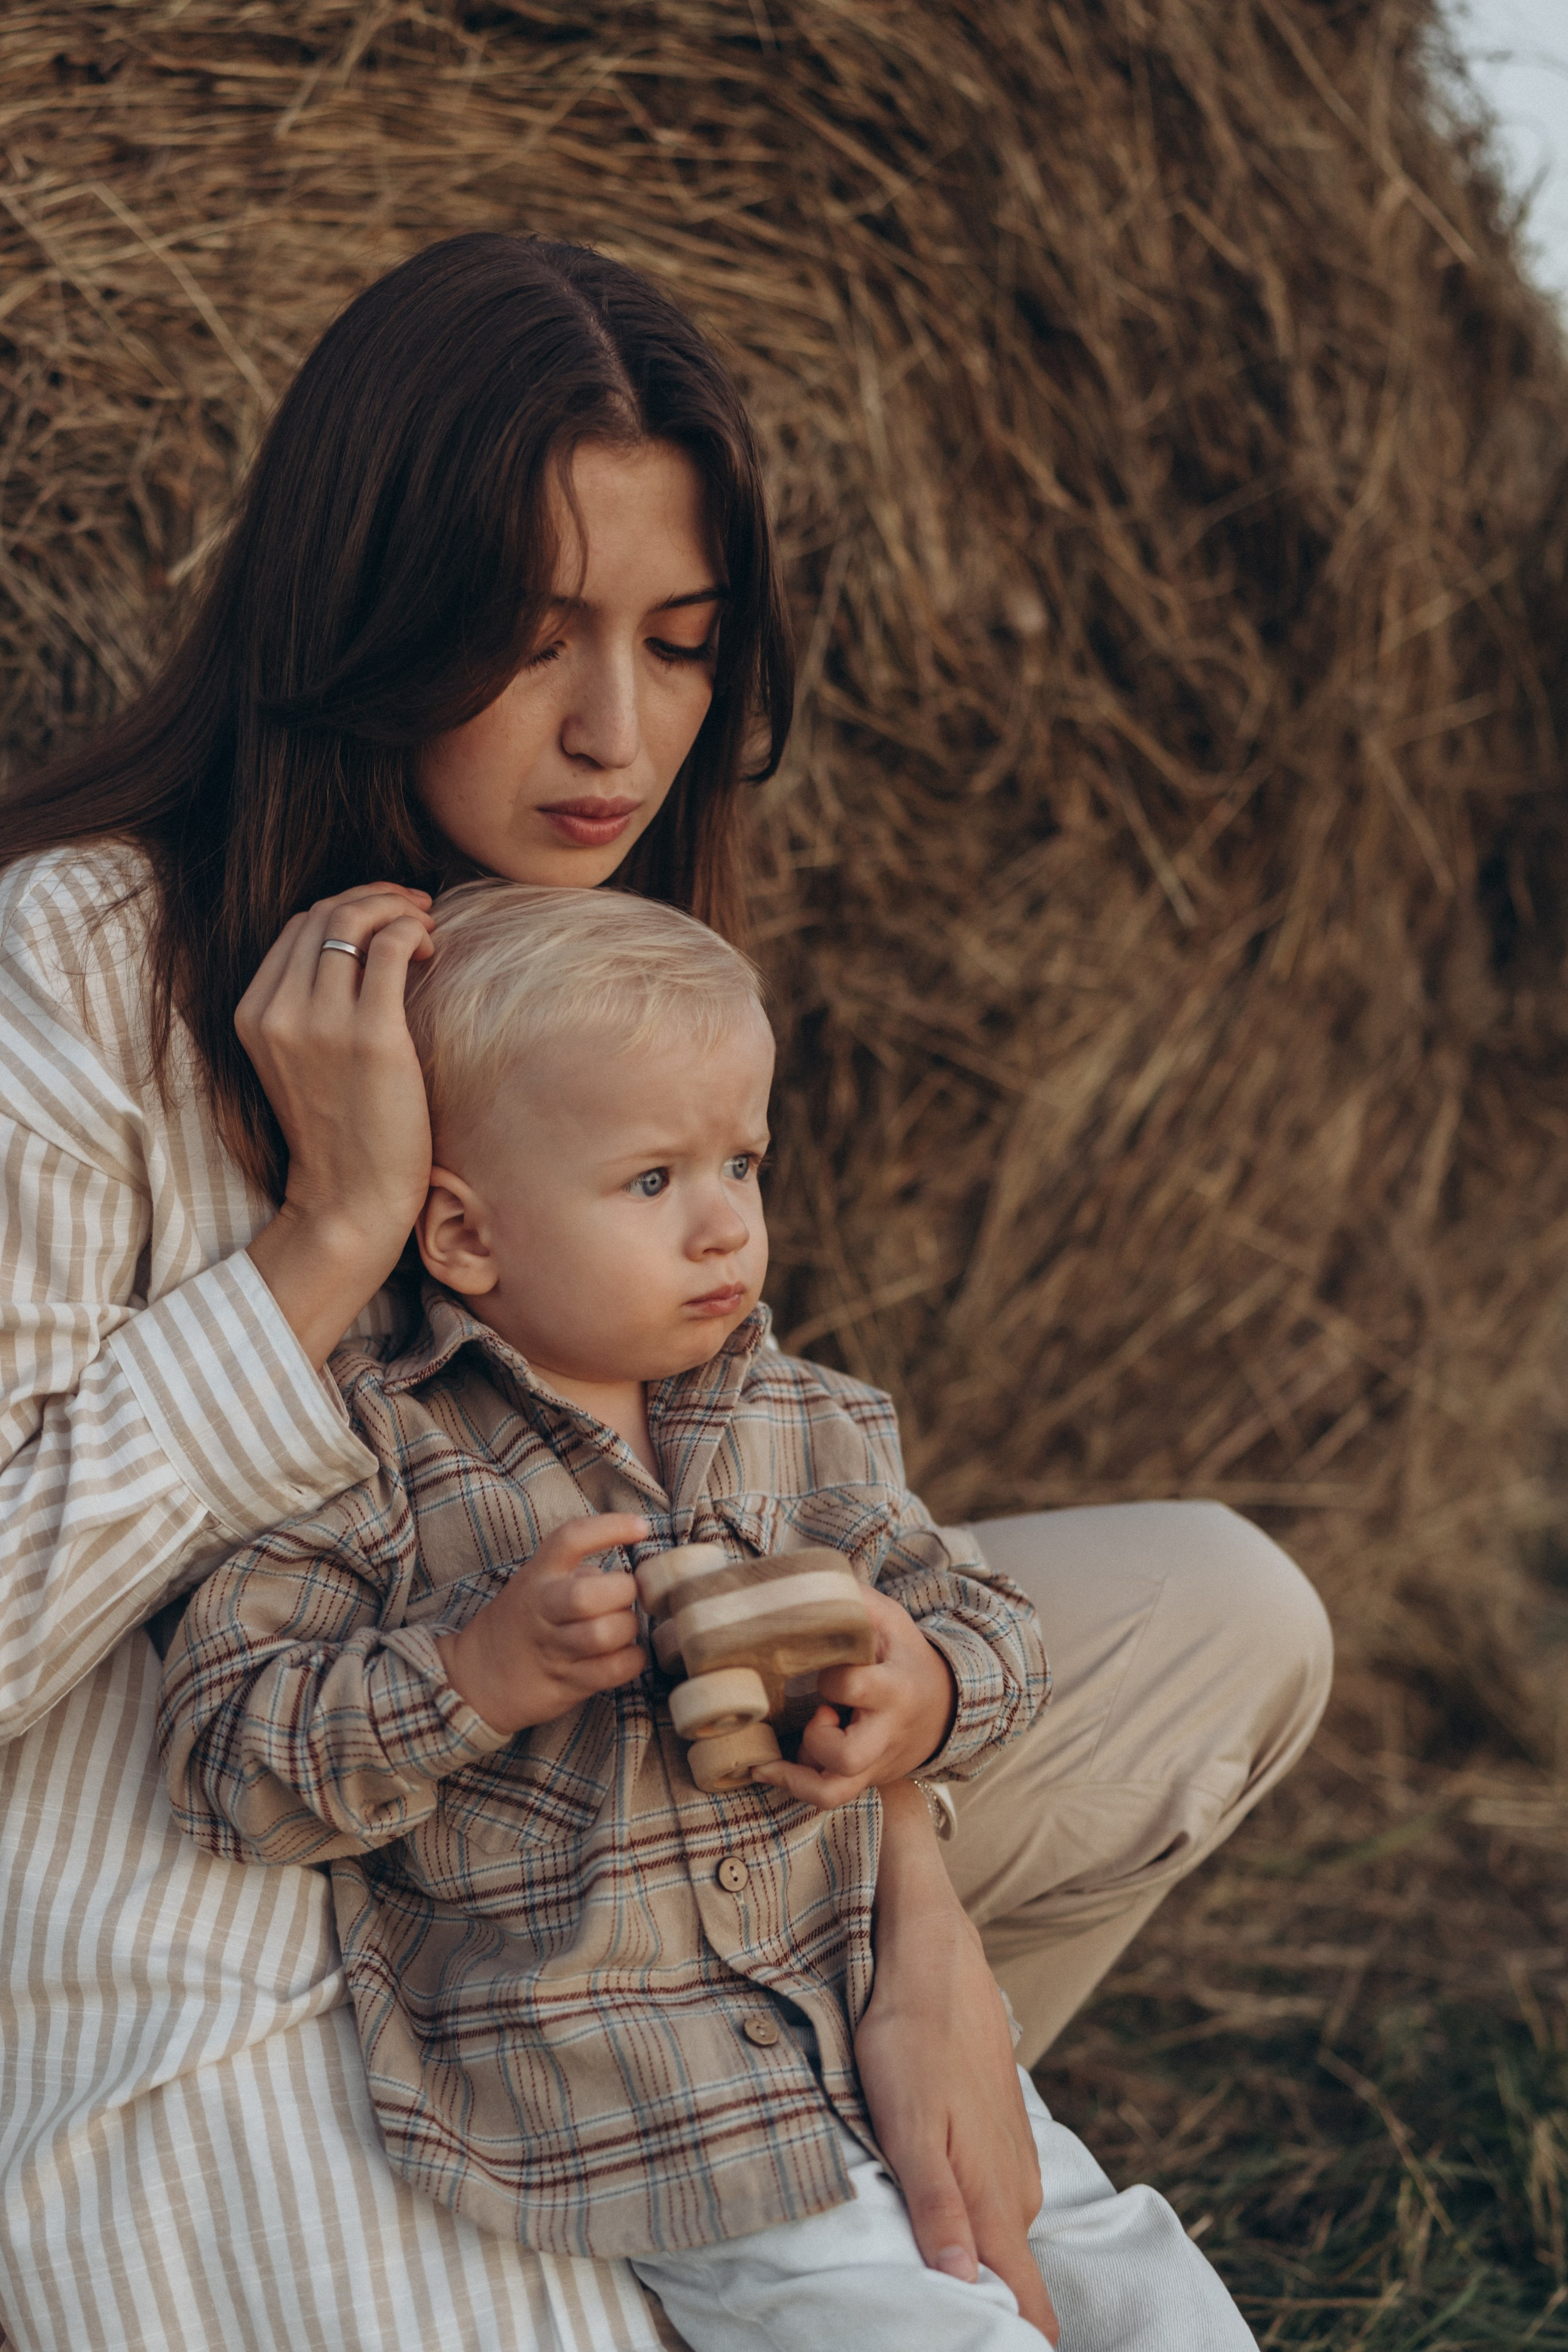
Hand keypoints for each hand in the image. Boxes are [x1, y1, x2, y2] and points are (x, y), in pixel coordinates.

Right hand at [238, 883, 435, 1365]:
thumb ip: (309, 1007)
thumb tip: (358, 950)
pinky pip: (389, 947)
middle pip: (323, 916)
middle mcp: (278, 1012)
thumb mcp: (299, 1062)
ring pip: (352, 921)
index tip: (384, 917)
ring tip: (426, 925)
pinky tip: (431, 949)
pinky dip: (411, 931)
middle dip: (373, 899)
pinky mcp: (370, 1035)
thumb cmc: (340, 1133)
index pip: (297, 929)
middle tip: (414, 909)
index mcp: (253, 1014)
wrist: (349, 1198)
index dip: (344, 909)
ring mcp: (321, 1022)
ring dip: (396, 908)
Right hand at [437, 1515, 649, 1734]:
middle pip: (587, 1595)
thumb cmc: (523, 1622)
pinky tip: (627, 1654)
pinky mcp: (565, 1684)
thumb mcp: (539, 1584)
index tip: (640, 1527)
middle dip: (623, 1591)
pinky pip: (613, 1671)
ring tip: (623, 1628)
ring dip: (627, 1629)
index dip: (608, 1529)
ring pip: (603, 1635)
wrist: (478, 1676)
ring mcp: (552, 1649)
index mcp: (538, 1575)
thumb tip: (632, 1574)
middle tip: (626, 1596)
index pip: (571, 1540)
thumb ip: (579, 1574)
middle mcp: (543, 1609)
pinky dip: (632, 1660)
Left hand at [751, 1584, 956, 1809]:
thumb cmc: (905, 1656)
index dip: (830, 1679)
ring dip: (801, 1768)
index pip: (855, 1687)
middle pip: (848, 1755)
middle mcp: (885, 1732)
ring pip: (833, 1789)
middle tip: (819, 1712)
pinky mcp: (863, 1778)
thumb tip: (809, 1579)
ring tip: (797, 1739)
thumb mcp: (890, 1621)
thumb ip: (855, 1600)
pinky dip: (793, 1786)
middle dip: (818, 1737)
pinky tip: (766, 1767)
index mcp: (893, 1688)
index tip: (824, 1667)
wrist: (944, 1707)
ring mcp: (873, 1762)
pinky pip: (826, 1798)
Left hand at [855, 1782, 1057, 2340]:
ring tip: (921, 2282)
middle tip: (921, 2320)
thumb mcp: (908, 2127)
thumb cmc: (912, 2043)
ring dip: (969, 2269)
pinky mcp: (1002, 2146)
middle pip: (1011, 2285)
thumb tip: (961, 2287)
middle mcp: (1017, 2194)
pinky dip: (969, 2228)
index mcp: (996, 2202)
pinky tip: (936, 2220)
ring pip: (1000, 2246)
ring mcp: (1014, 2168)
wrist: (934, 1964)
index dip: (1011, 2341)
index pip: (1027, 2305)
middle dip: (978, 2314)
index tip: (973, 2350)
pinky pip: (993, 2210)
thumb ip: (937, 2208)